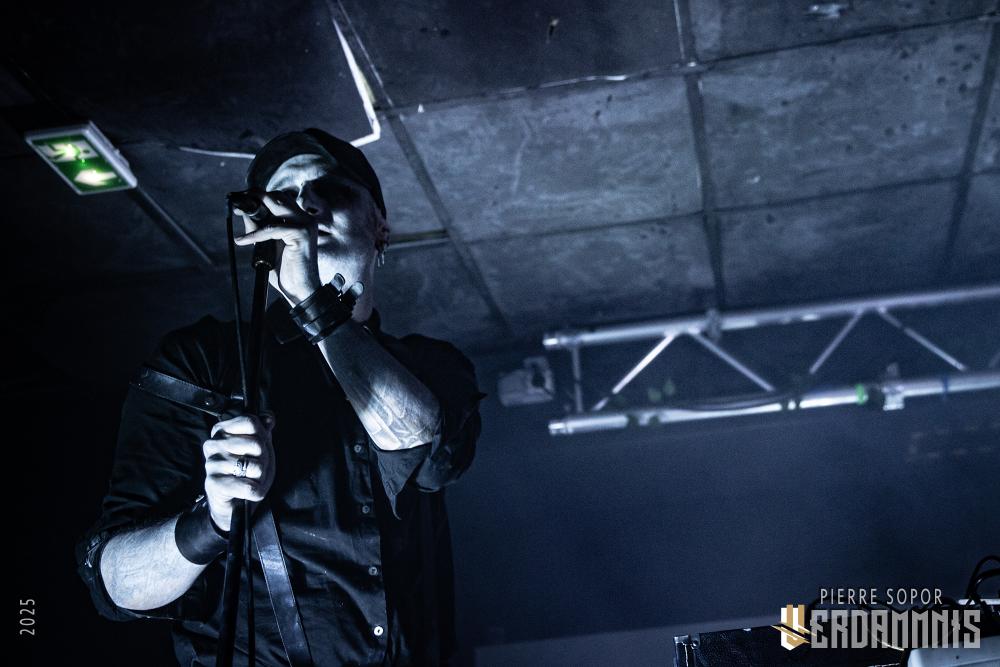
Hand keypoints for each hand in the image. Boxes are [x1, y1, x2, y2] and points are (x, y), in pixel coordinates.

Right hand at [202, 413, 276, 531]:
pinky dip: (255, 492)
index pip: (251, 422)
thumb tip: (268, 417)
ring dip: (260, 478)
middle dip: (264, 460)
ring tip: (250, 480)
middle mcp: (213, 444)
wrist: (233, 503)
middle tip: (255, 469)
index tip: (258, 448)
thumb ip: (264, 429)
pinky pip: (249, 487)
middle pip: (257, 444)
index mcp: (222, 430)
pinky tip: (247, 492)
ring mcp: (212, 463)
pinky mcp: (213, 483)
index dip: (263, 436)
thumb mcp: (259, 448)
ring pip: (256, 467)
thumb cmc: (246, 472)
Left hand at [233, 192, 320, 303]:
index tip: (241, 201)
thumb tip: (244, 214)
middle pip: (278, 197)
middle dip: (255, 197)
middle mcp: (305, 219)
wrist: (301, 290)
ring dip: (254, 209)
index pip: (279, 200)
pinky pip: (272, 228)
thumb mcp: (268, 246)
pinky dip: (255, 234)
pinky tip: (242, 240)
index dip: (259, 197)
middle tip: (238, 205)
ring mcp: (305, 225)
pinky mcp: (301, 234)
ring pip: (276, 205)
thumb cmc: (287, 272)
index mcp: (300, 221)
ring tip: (238, 213)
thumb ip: (259, 229)